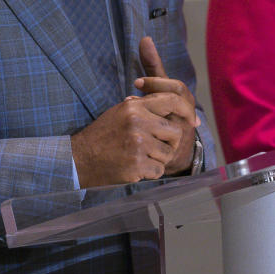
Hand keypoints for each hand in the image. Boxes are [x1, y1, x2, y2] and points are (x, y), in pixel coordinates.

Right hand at [71, 37, 197, 186]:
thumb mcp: (121, 111)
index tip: (194, 121)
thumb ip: (145, 106)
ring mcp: (137, 144)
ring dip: (158, 159)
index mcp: (134, 106)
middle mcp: (138, 122)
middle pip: (175, 131)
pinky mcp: (136, 164)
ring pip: (168, 153)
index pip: (171, 100)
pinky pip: (158, 170)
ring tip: (140, 157)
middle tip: (156, 147)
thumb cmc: (103, 135)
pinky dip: (150, 172)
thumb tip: (172, 106)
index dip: (187, 110)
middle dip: (170, 142)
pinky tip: (135, 168)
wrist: (80, 159)